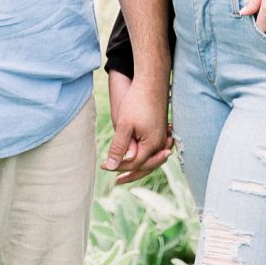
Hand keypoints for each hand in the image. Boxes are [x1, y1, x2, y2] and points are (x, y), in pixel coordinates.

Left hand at [103, 69, 173, 183]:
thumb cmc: (137, 102)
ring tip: (128, 173)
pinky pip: (155, 151)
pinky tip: (138, 156)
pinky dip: (146, 157)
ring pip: (151, 159)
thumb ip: (120, 147)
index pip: (133, 164)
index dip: (117, 167)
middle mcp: (160, 144)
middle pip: (146, 166)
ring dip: (140, 168)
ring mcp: (162, 137)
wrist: (151, 82)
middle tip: (117, 182)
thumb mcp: (124, 125)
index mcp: (151, 144)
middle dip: (131, 174)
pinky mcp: (161, 131)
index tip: (103, 166)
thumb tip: (113, 166)